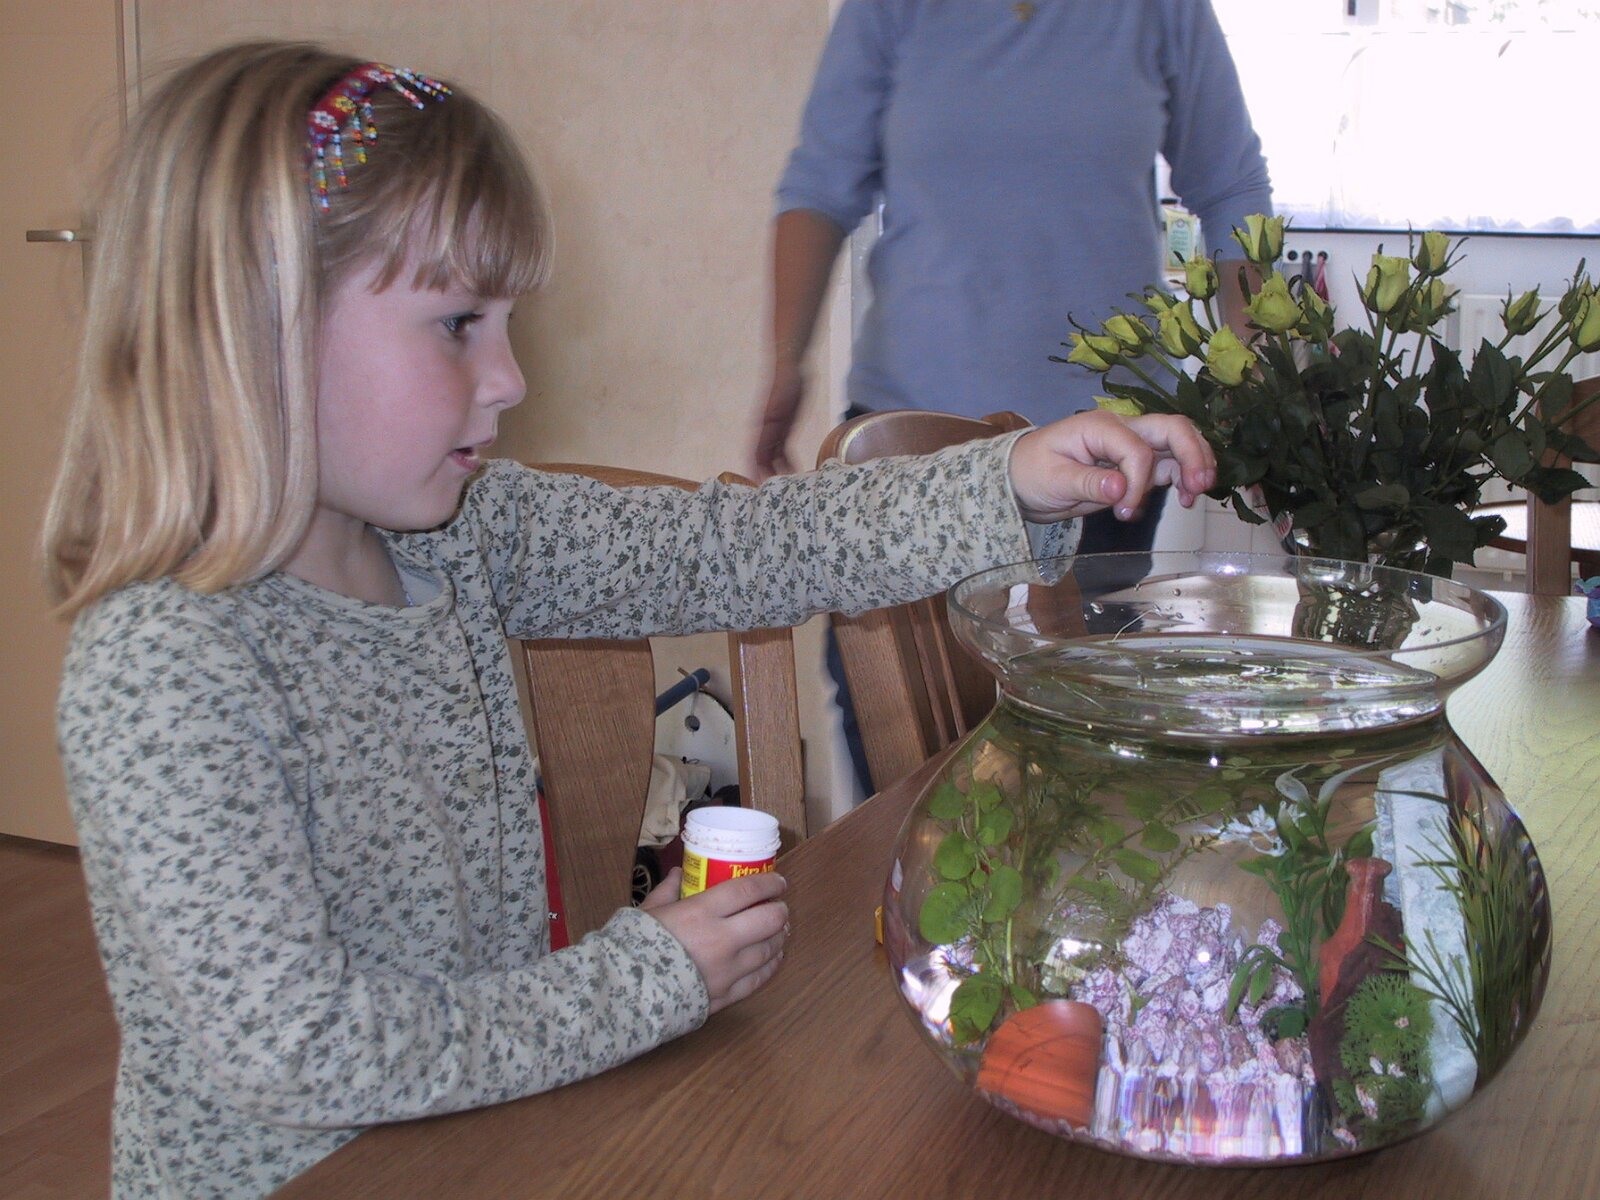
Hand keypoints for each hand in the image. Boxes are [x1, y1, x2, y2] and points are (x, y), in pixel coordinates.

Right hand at [641, 868, 788, 1014]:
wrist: (625, 995)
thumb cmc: (632, 947)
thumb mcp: (647, 911)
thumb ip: (667, 891)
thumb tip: (677, 873)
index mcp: (701, 912)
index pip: (748, 890)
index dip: (770, 883)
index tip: (778, 882)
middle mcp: (722, 939)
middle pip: (768, 919)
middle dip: (780, 910)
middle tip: (779, 906)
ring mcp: (728, 970)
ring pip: (770, 949)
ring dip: (779, 936)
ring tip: (779, 930)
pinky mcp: (726, 995)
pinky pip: (760, 978)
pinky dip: (771, 965)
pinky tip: (774, 958)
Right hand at [751, 361, 805, 478]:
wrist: (791, 368)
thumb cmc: (788, 379)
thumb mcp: (785, 393)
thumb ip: (777, 407)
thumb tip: (770, 418)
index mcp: (765, 422)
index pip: (757, 450)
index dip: (757, 467)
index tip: (759, 481)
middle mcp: (767, 428)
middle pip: (762, 456)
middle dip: (764, 473)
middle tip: (770, 492)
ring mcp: (775, 428)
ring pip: (772, 455)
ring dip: (775, 470)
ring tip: (783, 485)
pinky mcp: (785, 426)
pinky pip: (783, 448)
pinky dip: (786, 460)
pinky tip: (792, 469)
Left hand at [1008, 410, 1215, 524]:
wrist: (1020, 479)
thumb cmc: (1031, 472)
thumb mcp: (1054, 480)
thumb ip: (1089, 483)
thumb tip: (1119, 489)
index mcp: (1100, 427)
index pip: (1136, 450)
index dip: (1138, 482)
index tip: (1123, 511)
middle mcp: (1121, 429)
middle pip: (1171, 429)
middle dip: (1192, 454)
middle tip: (1200, 485)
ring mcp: (1130, 444)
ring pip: (1175, 445)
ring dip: (1193, 464)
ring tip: (1196, 494)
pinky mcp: (1132, 465)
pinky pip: (1165, 465)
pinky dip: (1180, 478)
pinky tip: (1184, 498)